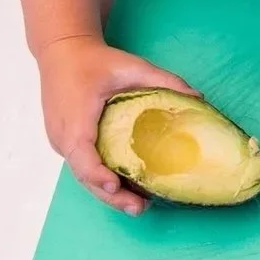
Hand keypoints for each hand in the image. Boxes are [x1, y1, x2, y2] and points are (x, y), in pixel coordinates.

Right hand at [37, 33, 195, 213]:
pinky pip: (83, 165)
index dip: (97, 173)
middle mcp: (63, 137)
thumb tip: (198, 98)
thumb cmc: (93, 60)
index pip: (82, 156)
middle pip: (85, 175)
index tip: (115, 185)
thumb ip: (164, 81)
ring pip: (83, 174)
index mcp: (75, 120)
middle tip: (140, 208)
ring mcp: (61, 142)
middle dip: (111, 195)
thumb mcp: (131, 66)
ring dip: (107, 191)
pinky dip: (101, 177)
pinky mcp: (64, 142)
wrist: (61, 51)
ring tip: (138, 204)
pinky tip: (125, 185)